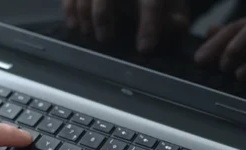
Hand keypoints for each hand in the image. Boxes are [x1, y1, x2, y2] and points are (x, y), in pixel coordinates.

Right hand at [62, 0, 188, 51]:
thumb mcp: (172, 4)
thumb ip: (176, 17)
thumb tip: (176, 29)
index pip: (151, 1)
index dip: (149, 24)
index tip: (144, 49)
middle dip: (103, 17)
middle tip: (105, 40)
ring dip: (84, 14)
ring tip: (89, 33)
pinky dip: (69, 8)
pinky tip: (74, 24)